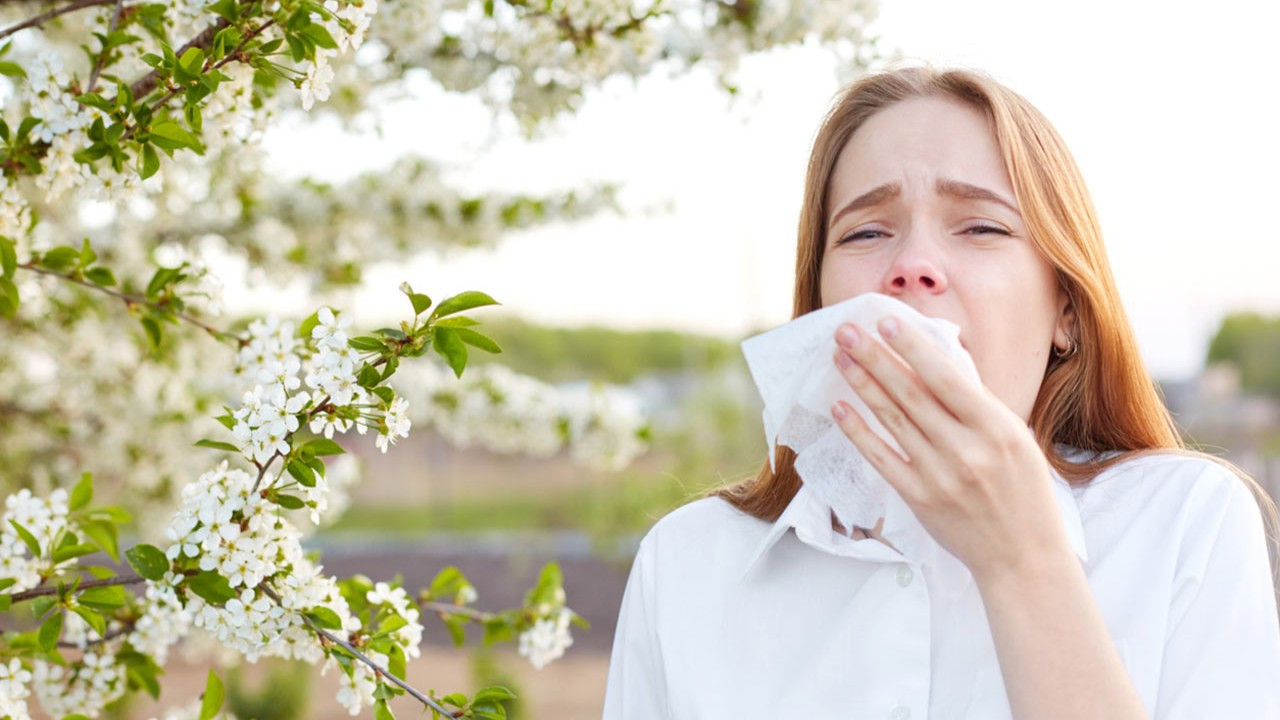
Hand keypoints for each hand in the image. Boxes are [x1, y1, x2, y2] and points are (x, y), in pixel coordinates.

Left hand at [828, 316, 1070, 581]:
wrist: (1023, 556)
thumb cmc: (1023, 491)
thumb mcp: (1016, 439)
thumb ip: (976, 406)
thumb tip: (934, 363)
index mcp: (998, 428)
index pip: (947, 378)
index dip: (913, 348)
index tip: (886, 321)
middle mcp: (967, 450)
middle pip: (911, 394)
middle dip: (876, 357)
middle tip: (847, 330)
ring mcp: (940, 476)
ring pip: (892, 420)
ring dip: (862, 385)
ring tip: (840, 358)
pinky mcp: (919, 499)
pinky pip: (881, 458)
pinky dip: (859, 431)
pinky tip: (840, 408)